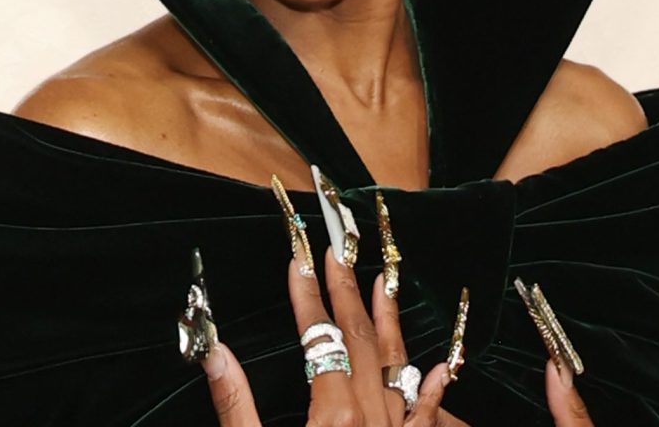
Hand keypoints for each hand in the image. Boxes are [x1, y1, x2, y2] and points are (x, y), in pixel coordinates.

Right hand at [201, 249, 465, 424]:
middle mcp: (372, 424)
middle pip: (361, 342)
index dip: (307, 295)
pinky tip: (443, 362)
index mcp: (332, 421)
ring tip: (383, 279)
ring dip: (388, 321)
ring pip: (398, 367)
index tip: (299, 256)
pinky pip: (426, 416)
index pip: (319, 340)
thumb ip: (236, 408)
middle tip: (337, 248)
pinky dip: (433, 386)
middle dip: (346, 291)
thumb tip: (216, 352)